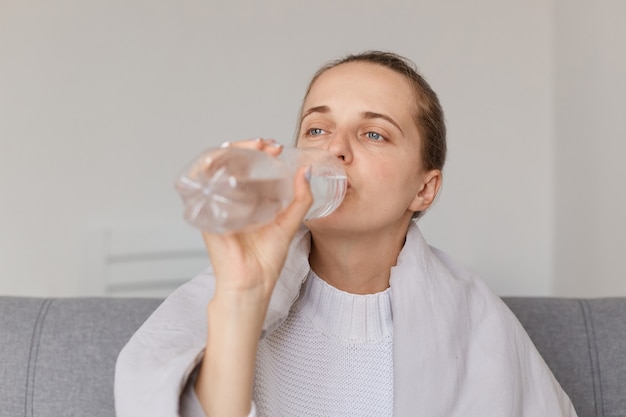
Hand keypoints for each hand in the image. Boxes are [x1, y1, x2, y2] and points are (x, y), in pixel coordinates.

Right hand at [202, 138, 312, 304]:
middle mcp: (231, 200)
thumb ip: (301, 199)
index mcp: (250, 200)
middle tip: (265, 144)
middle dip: (246, 146)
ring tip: (251, 148)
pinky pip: (202, 185)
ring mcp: (216, 205)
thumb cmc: (266, 260)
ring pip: (215, 168)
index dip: (260, 151)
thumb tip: (307, 172)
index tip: (276, 147)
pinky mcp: (206, 214)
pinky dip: (208, 169)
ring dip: (230, 152)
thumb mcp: (289, 223)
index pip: (249, 167)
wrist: (252, 284)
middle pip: (231, 162)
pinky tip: (224, 161)